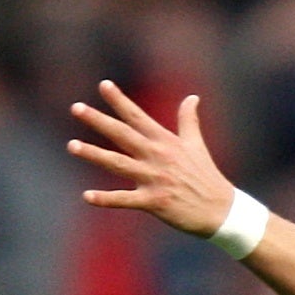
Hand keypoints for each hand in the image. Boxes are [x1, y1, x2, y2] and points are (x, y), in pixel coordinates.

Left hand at [68, 82, 232, 236]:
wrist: (221, 210)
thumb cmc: (207, 177)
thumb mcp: (197, 145)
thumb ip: (189, 120)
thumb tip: (192, 97)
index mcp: (165, 142)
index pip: (137, 116)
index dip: (119, 100)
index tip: (103, 85)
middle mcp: (157, 156)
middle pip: (122, 134)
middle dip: (98, 120)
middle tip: (76, 108)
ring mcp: (155, 179)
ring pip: (118, 163)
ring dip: (94, 155)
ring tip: (72, 146)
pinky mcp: (155, 202)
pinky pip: (125, 199)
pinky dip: (106, 199)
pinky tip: (87, 196)